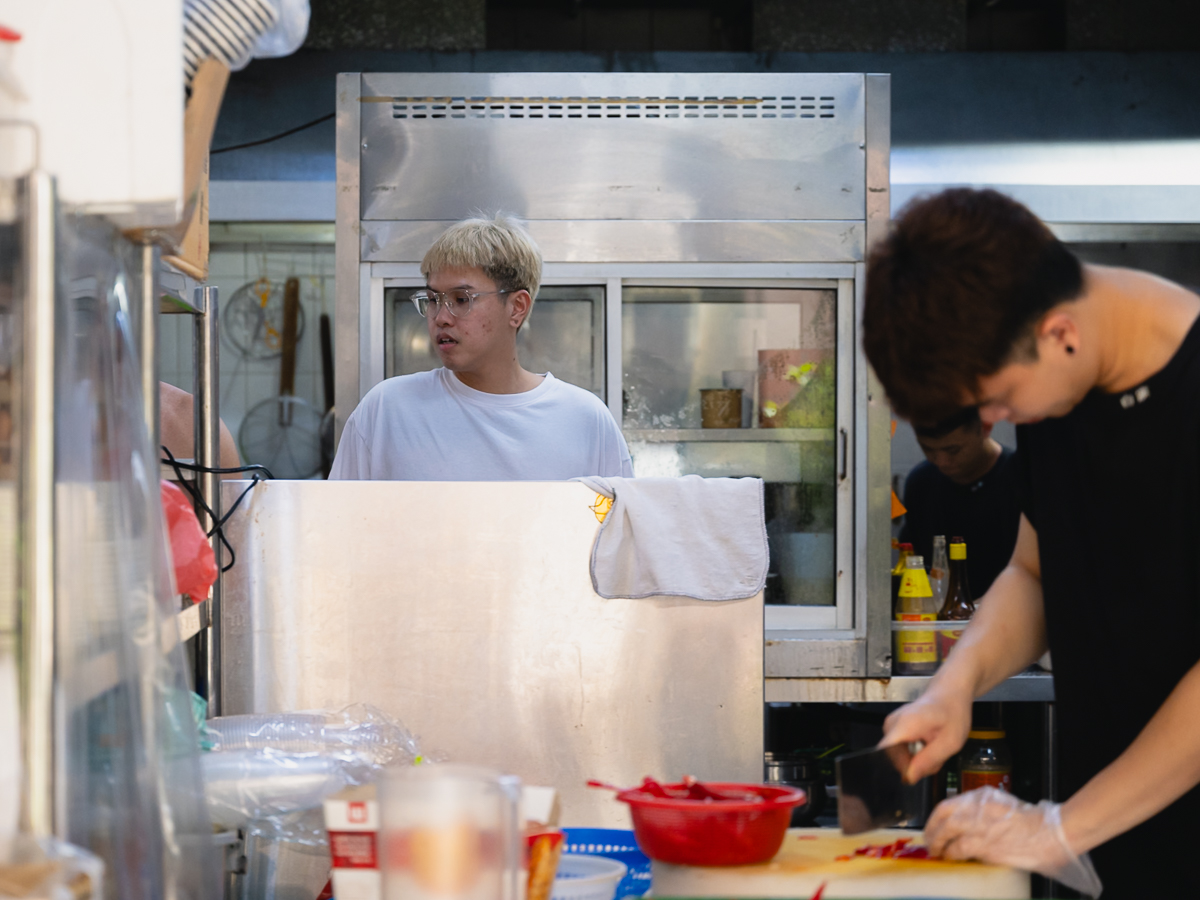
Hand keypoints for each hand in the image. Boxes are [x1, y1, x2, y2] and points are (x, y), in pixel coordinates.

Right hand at [880, 686, 971, 782]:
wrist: (950, 694)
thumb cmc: (952, 713)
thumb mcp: (950, 742)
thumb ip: (929, 761)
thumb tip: (909, 777)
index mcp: (904, 725)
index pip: (885, 755)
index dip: (901, 768)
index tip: (921, 770)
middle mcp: (892, 724)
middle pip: (893, 759)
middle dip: (914, 766)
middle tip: (935, 759)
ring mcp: (890, 725)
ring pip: (896, 757)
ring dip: (916, 761)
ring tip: (933, 751)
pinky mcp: (893, 728)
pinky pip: (898, 750)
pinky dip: (913, 754)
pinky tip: (927, 747)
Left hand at [925, 788, 1102, 897]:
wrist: (1051, 832)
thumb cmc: (1031, 820)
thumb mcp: (1001, 803)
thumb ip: (980, 808)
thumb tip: (963, 817)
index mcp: (981, 797)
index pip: (947, 804)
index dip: (934, 818)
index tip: (932, 826)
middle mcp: (977, 808)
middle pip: (943, 817)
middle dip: (932, 831)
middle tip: (929, 841)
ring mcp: (981, 825)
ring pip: (947, 832)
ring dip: (938, 843)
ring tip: (937, 851)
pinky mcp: (987, 844)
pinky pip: (960, 848)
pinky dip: (951, 853)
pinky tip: (950, 857)